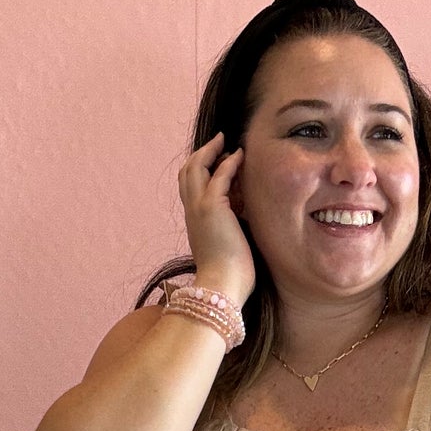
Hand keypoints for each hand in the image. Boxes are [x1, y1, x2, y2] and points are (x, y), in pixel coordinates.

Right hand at [178, 129, 255, 305]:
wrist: (221, 288)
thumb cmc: (228, 278)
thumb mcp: (225, 250)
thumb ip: (228, 233)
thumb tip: (243, 227)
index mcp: (194, 222)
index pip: (190, 188)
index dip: (200, 171)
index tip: (216, 161)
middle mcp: (191, 212)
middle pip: (187, 172)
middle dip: (201, 154)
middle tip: (218, 143)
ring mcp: (199, 208)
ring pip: (196, 167)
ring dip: (211, 151)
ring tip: (226, 142)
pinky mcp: (212, 207)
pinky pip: (219, 175)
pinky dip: (228, 162)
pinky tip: (239, 155)